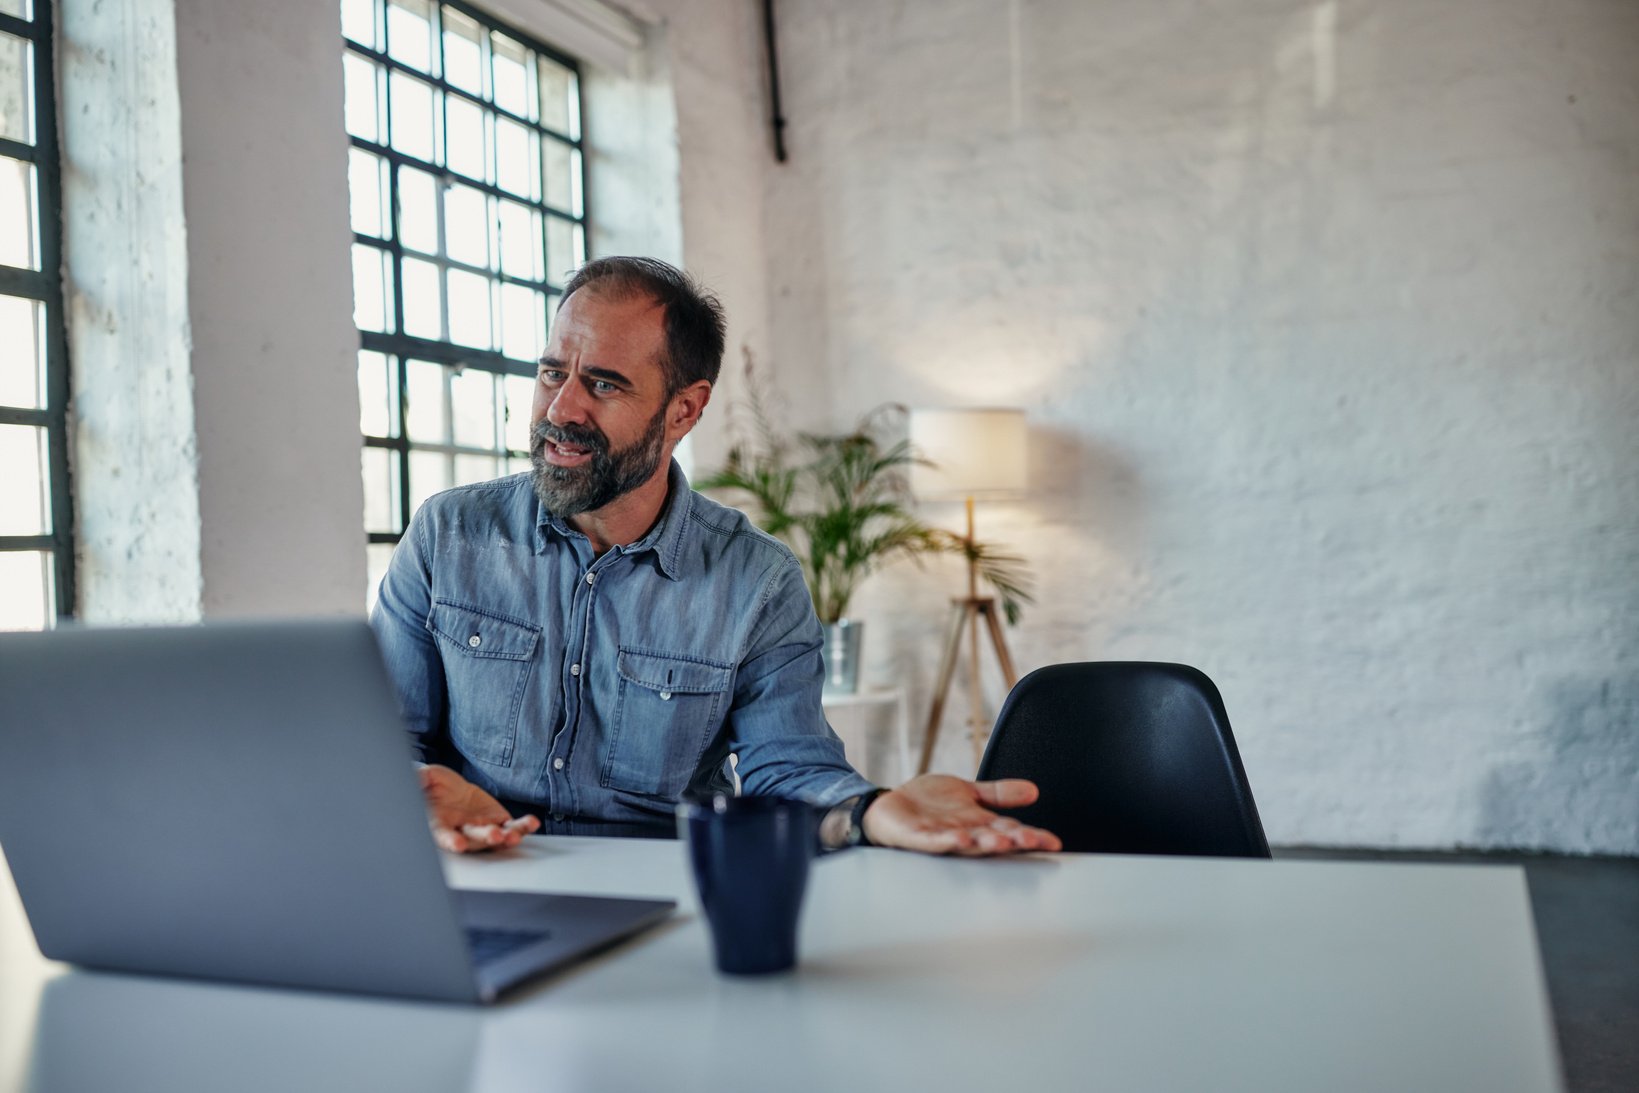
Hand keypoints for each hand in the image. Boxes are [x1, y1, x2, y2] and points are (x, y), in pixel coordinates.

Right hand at [418, 764, 540, 852]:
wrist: (451, 790)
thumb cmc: (432, 787)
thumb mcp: (424, 778)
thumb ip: (420, 779)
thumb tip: (416, 777)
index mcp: (438, 825)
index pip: (443, 836)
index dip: (450, 841)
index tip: (457, 844)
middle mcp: (461, 832)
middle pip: (473, 839)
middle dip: (484, 838)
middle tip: (494, 836)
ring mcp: (481, 829)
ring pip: (495, 838)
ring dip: (506, 838)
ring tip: (514, 836)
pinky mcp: (498, 822)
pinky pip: (512, 828)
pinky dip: (523, 827)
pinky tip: (532, 823)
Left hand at [862, 774, 1060, 856]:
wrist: (888, 805)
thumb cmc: (927, 803)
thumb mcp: (969, 791)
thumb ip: (999, 793)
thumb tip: (1034, 791)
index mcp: (979, 824)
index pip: (1011, 830)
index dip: (1032, 836)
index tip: (1054, 842)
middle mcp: (965, 834)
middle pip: (994, 840)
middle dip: (1013, 842)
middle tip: (1032, 841)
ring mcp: (941, 837)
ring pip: (968, 844)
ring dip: (985, 844)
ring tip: (1003, 842)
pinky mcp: (917, 837)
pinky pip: (935, 841)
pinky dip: (948, 842)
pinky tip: (962, 839)